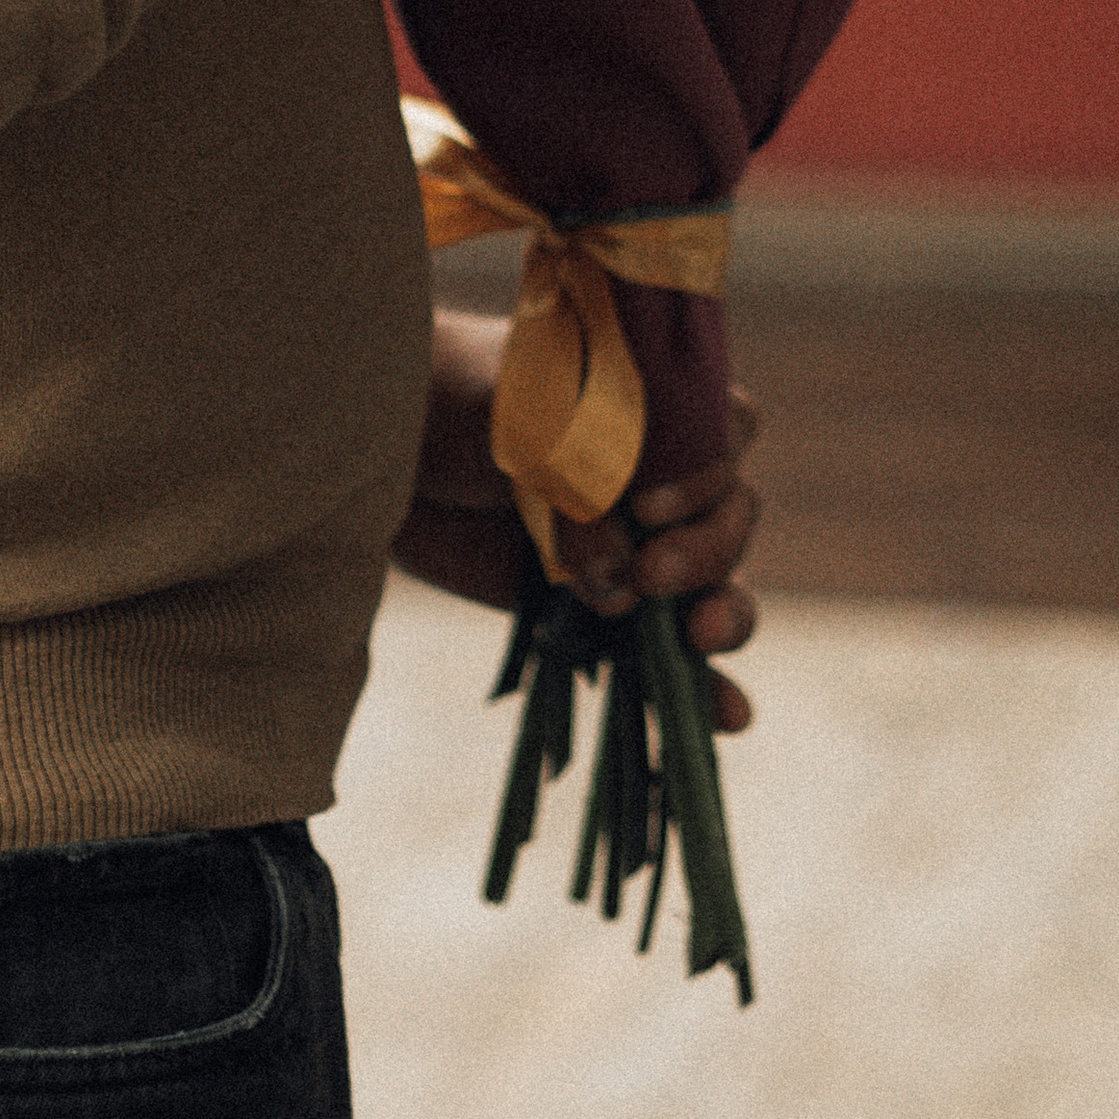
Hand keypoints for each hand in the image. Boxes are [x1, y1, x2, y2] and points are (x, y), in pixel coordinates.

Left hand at [388, 308, 760, 731]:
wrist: (388, 450)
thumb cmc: (454, 402)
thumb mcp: (514, 416)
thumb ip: (572, 482)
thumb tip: (613, 576)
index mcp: (655, 405)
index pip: (724, 434)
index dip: (700, 475)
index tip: (642, 504)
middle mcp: (660, 476)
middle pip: (730, 516)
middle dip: (707, 550)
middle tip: (650, 574)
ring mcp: (636, 547)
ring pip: (715, 585)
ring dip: (724, 615)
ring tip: (700, 638)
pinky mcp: (603, 610)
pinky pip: (663, 655)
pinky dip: (701, 690)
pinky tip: (727, 716)